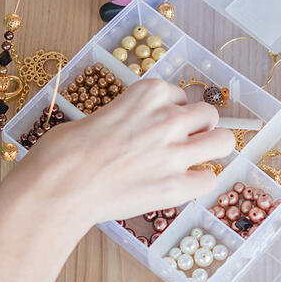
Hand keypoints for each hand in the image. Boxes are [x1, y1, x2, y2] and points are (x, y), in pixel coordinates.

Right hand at [0, 79, 234, 252]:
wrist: (57, 187)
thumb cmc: (64, 152)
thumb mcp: (97, 116)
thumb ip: (128, 117)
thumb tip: (134, 130)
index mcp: (148, 94)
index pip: (180, 94)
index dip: (173, 110)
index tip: (162, 121)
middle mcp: (168, 118)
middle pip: (209, 113)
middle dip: (199, 126)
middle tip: (184, 140)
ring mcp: (175, 153)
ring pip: (223, 142)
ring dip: (212, 149)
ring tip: (197, 158)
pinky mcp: (175, 186)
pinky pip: (209, 180)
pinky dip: (199, 182)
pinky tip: (183, 185)